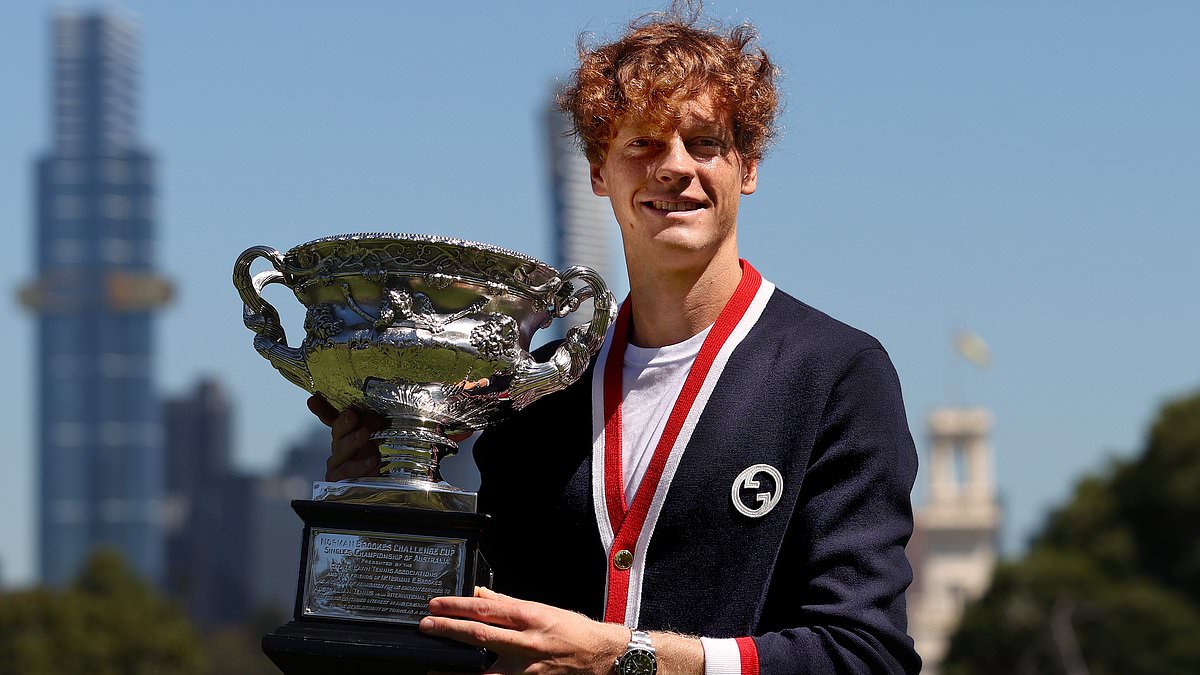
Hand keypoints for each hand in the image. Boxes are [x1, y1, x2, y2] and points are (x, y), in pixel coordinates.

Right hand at [307, 394, 383, 480]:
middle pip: (337, 431)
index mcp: (345, 432)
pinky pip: (347, 470)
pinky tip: (372, 460)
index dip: (322, 408)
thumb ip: (372, 425)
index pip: (331, 417)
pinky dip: (360, 465)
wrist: (373, 485)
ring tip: (364, 434)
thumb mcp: (376, 437)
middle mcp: (338, 444)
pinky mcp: (337, 478)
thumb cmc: (373, 456)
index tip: (313, 400)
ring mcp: (336, 462)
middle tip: (352, 416)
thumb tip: (374, 415)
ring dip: (353, 441)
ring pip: (341, 449)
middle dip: (344, 423)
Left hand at [420, 587, 628, 674]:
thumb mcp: (540, 608)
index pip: (485, 609)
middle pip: (479, 635)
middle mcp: (526, 642)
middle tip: (425, 626)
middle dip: (448, 629)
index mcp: (529, 616)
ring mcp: (527, 668)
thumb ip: (507, 603)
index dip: (456, 606)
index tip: (435, 604)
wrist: (600, 655)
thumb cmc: (571, 629)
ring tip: (433, 667)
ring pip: (483, 671)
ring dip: (455, 669)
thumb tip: (478, 595)